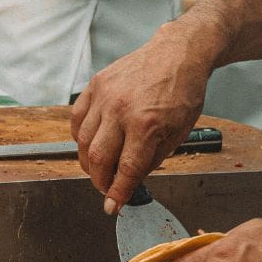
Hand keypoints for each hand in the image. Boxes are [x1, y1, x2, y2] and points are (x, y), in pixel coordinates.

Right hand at [71, 22, 213, 211]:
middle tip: (107, 189)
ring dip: (87, 162)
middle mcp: (121, 110)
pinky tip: (89, 143)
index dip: (117, 194)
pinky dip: (79, 136)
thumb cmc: (184, 91)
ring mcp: (106, 95)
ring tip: (98, 169)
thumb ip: (153, 158)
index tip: (112, 207)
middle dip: (100, 181)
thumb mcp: (180, 131)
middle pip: (97, 159)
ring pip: (82, 141)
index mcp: (147, 125)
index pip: (125, 170)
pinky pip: (77, 118)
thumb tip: (131, 180)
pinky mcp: (96, 84)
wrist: (178, 53)